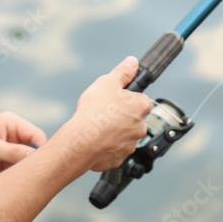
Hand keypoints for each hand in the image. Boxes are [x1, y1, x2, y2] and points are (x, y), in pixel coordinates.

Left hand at [0, 112, 46, 182]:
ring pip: (29, 165)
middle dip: (37, 165)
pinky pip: (19, 174)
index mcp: (13, 124)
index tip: (44, 169)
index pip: (39, 137)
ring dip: (27, 174)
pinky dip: (20, 181)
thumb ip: (14, 152)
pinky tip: (16, 189)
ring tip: (21, 185)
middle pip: (37, 151)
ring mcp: (11, 151)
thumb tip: (36, 159)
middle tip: (38, 181)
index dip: (44, 152)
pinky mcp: (5, 165)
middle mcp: (15, 136)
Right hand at [61, 56, 151, 171]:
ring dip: (113, 131)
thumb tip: (133, 62)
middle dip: (120, 115)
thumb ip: (123, 72)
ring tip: (96, 126)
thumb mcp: (107, 82)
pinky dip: (106, 146)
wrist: (81, 141)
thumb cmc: (95, 111)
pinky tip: (95, 139)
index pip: (140, 99)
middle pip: (132, 118)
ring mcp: (130, 145)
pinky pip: (114, 150)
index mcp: (140, 106)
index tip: (116, 98)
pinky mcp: (119, 159)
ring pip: (123, 135)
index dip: (127, 97)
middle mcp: (140, 127)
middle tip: (103, 111)